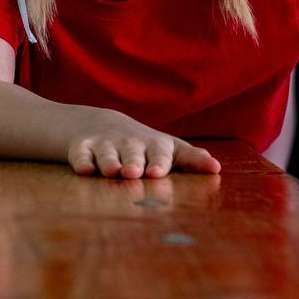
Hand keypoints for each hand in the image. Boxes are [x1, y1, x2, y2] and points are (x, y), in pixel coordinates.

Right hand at [67, 111, 220, 178]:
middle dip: (133, 162)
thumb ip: (192, 159)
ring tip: (113, 172)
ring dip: (110, 162)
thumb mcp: (169, 149)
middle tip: (134, 172)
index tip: (158, 171)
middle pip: (133, 153)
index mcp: (154, 146)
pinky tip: (84, 168)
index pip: (160, 152)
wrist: (103, 126)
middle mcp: (130, 144)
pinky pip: (81, 155)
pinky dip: (82, 161)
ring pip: (108, 155)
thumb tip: (217, 168)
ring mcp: (106, 145)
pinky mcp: (83, 148)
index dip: (159, 161)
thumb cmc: (145, 146)